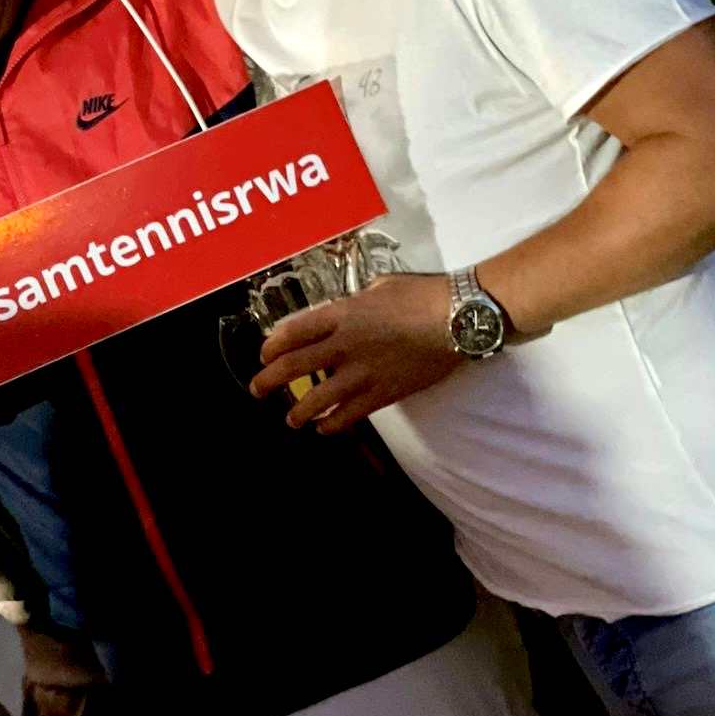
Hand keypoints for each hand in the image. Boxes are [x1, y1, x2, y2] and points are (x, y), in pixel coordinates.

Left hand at [251, 274, 458, 430]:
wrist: (456, 319)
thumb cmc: (422, 295)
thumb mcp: (380, 287)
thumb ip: (355, 303)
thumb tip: (344, 312)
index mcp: (341, 314)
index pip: (292, 332)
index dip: (271, 345)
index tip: (264, 353)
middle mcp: (344, 345)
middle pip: (293, 366)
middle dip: (268, 381)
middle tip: (257, 389)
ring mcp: (362, 373)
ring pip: (315, 398)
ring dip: (297, 411)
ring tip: (290, 418)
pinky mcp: (382, 394)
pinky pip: (348, 415)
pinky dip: (331, 424)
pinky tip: (323, 428)